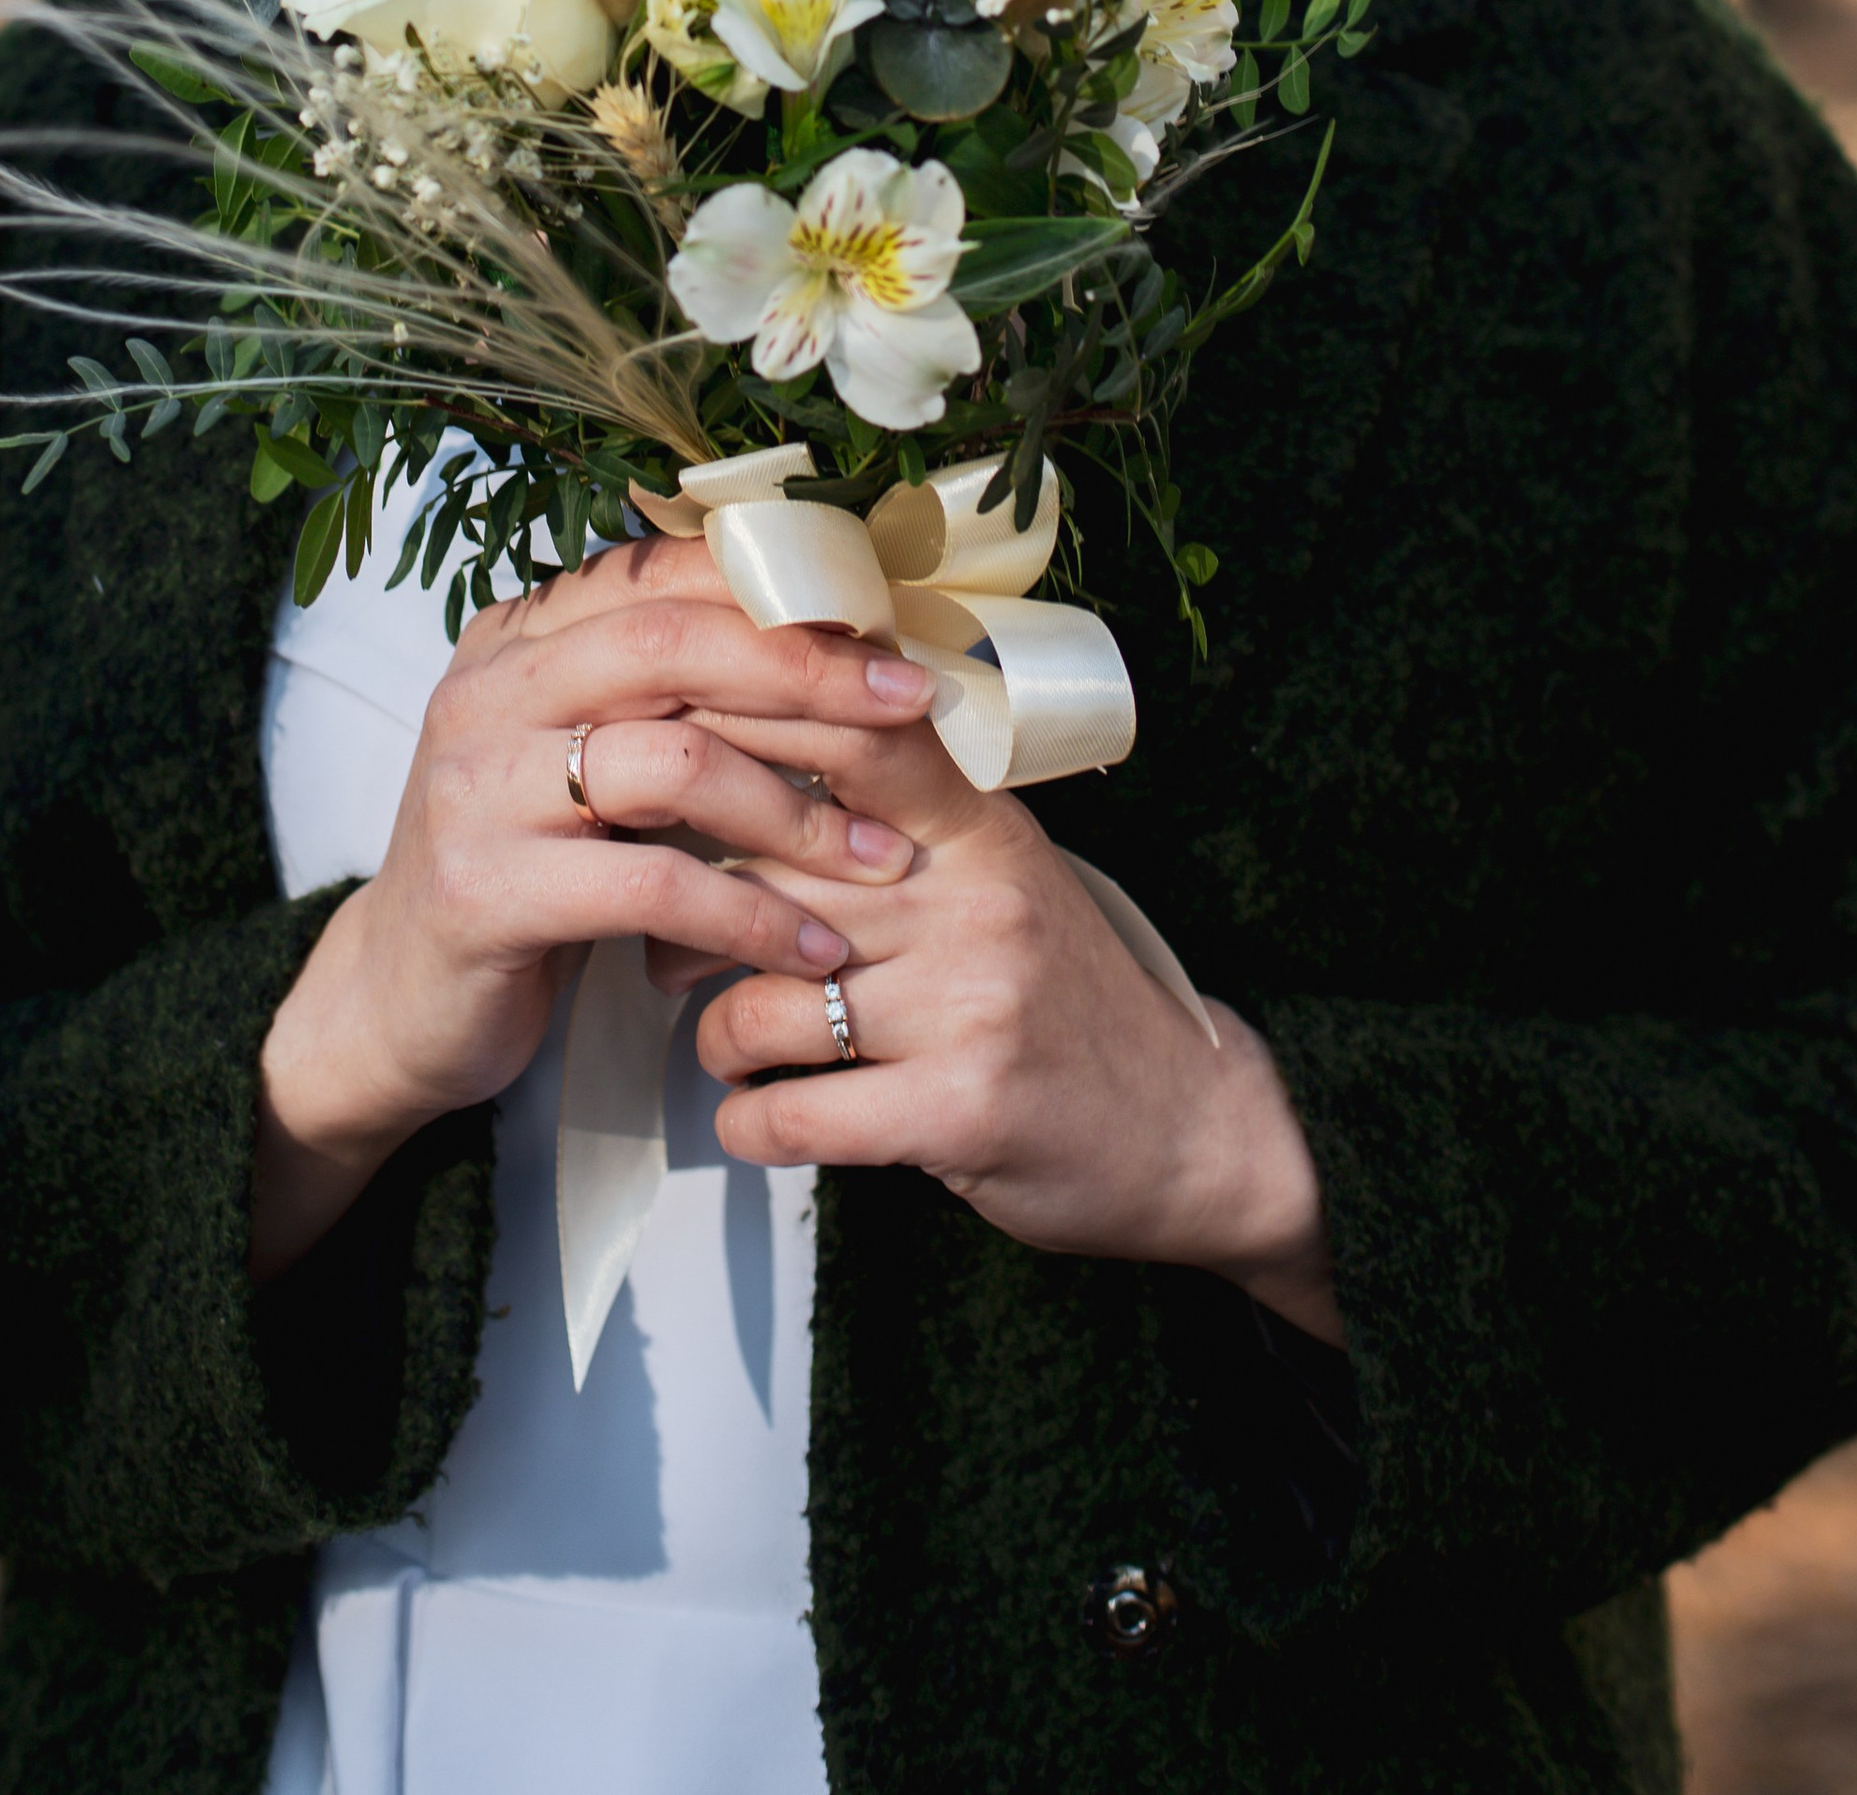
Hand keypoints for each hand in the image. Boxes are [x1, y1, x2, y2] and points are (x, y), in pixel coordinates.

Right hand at [251, 535, 933, 1277]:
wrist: (399, 999)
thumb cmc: (530, 864)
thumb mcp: (586, 752)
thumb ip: (667, 690)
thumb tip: (835, 629)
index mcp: (517, 636)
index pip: (664, 574)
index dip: (783, 590)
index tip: (888, 626)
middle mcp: (488, 691)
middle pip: (675, 644)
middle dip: (810, 671)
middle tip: (914, 707)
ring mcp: (475, 789)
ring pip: (672, 763)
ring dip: (799, 812)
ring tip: (884, 856)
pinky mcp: (485, 892)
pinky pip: (652, 889)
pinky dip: (751, 915)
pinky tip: (815, 946)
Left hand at [672, 714, 1343, 1343]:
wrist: (1193, 1132)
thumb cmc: (1064, 997)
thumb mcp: (997, 880)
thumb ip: (891, 826)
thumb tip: (733, 775)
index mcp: (978, 828)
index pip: (849, 735)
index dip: (745, 724)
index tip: (664, 747)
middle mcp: (972, 900)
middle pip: (771, 874)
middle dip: (690, 916)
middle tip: (663, 946)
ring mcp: (970, 1005)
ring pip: (760, 1001)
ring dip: (715, 1036)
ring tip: (726, 1043)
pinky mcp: (960, 1111)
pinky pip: (792, 1111)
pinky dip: (750, 1122)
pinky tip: (760, 1117)